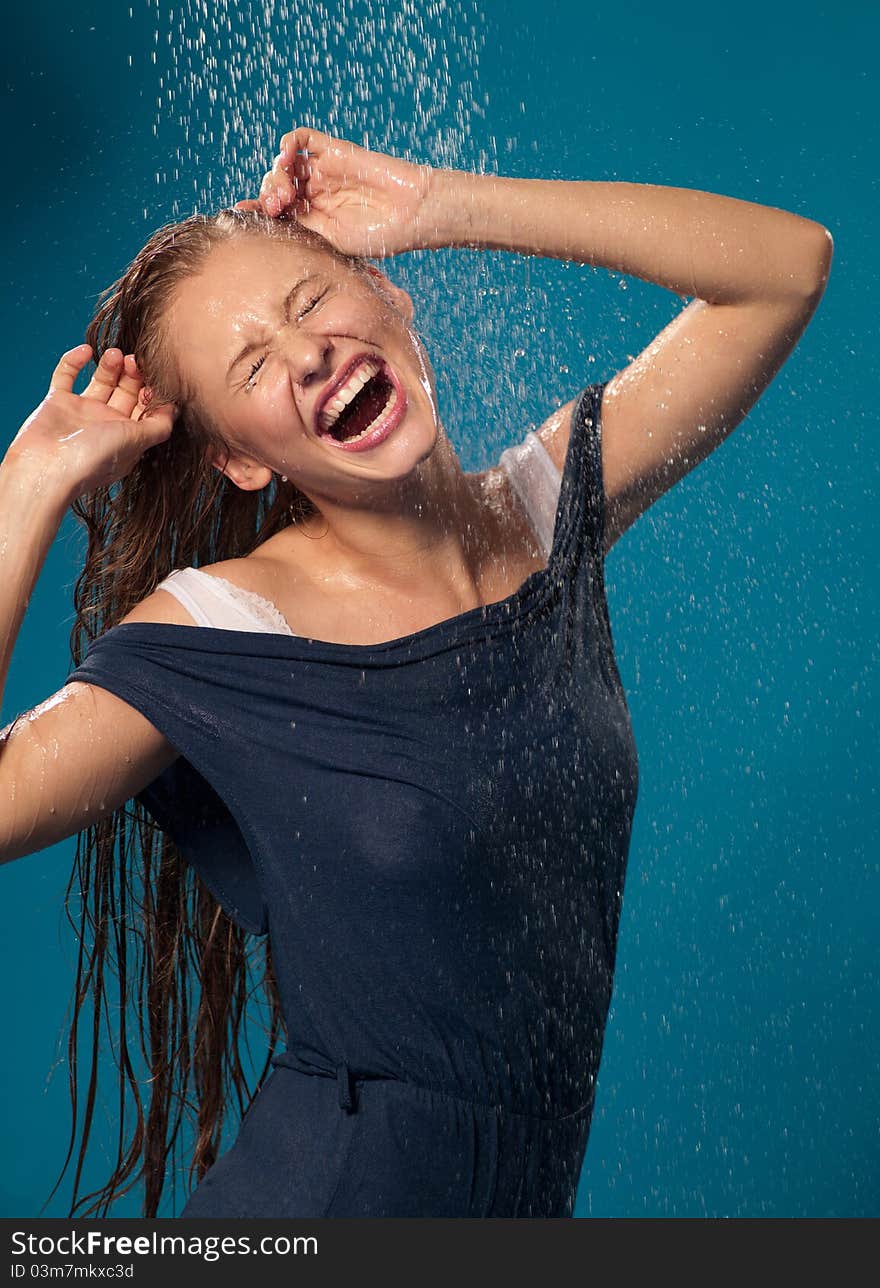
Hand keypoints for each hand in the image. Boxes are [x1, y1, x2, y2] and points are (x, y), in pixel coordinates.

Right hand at [7, 346, 177, 502]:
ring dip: (110, 365)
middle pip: (126, 392)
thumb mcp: (136, 441)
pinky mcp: (57, 402)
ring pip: (101, 382)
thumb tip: (175, 409)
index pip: (146, 409)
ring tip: (114, 354)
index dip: (152, 392)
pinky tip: (85, 350)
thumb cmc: (93, 459)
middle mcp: (107, 424)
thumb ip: (159, 426)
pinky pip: (66, 375)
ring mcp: (82, 413)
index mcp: (128, 437)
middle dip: (133, 374)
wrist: (46, 469)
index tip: (156, 378)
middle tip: (135, 360)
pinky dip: (74, 361)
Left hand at [234, 127, 433, 257]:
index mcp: (314, 219)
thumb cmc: (377, 236)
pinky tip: (286, 157)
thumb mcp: (330, 240)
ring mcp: (324, 170)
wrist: (410, 214)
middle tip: (277, 207)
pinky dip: (288, 144)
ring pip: (285, 163)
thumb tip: (264, 221)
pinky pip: (303, 138)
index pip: (276, 210)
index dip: (256, 208)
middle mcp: (316, 193)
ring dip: (276, 175)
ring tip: (284, 193)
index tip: (242, 213)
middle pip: (276, 185)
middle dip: (269, 194)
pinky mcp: (335, 150)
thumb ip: (298, 226)